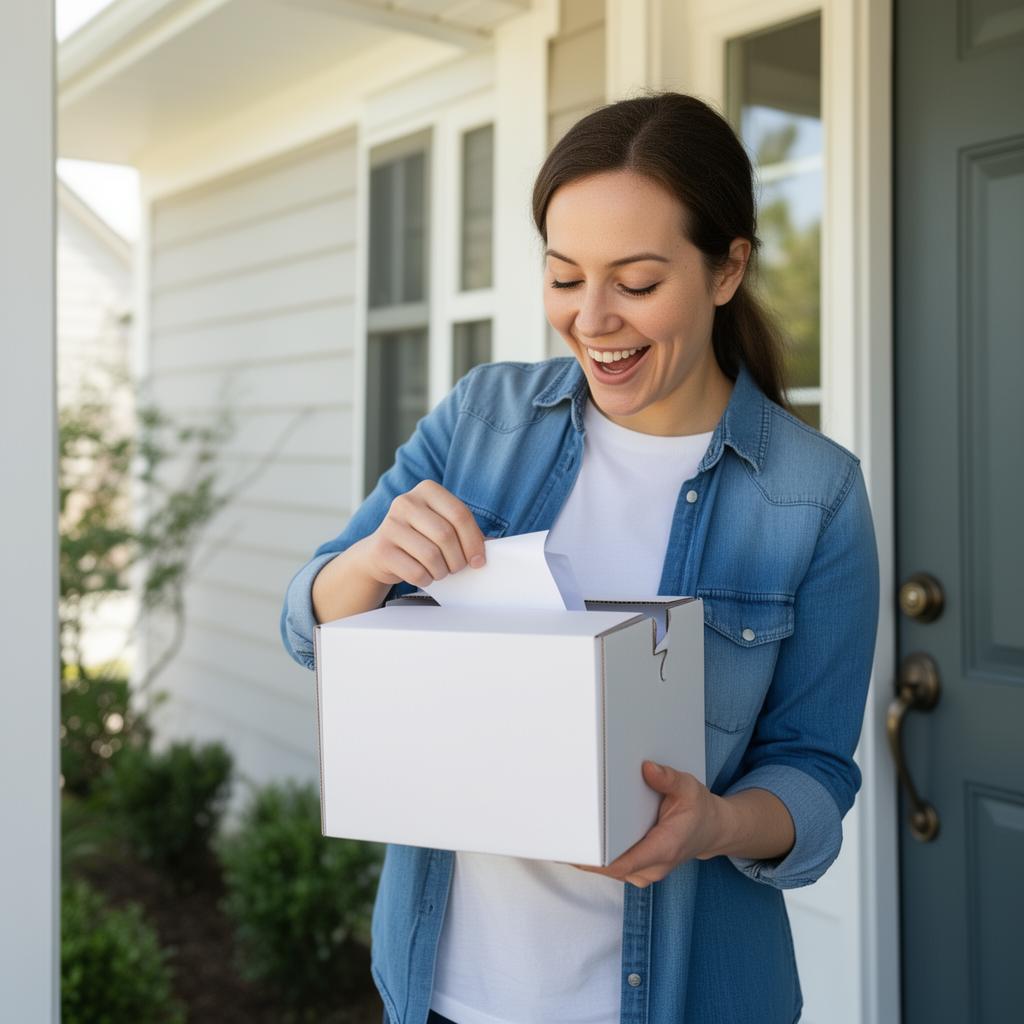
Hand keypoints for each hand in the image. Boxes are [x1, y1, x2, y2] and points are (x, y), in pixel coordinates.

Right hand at [355, 480, 486, 588]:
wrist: (381, 552)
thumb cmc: (420, 538)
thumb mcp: (443, 526)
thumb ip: (467, 532)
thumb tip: (495, 546)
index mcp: (427, 490)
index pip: (460, 514)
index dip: (474, 541)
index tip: (478, 560)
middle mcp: (406, 501)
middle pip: (445, 535)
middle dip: (457, 559)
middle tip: (456, 567)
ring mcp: (390, 524)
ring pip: (431, 555)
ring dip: (442, 571)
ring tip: (439, 570)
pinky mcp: (381, 548)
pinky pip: (415, 571)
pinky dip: (426, 579)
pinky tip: (423, 574)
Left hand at [570, 761, 727, 887]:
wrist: (710, 830)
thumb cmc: (698, 810)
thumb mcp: (689, 788)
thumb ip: (668, 779)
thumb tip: (648, 768)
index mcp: (664, 848)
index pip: (625, 863)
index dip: (599, 860)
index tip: (578, 849)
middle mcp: (652, 867)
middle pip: (610, 868)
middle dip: (586, 855)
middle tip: (561, 834)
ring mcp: (643, 872)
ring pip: (608, 871)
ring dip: (588, 858)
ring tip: (566, 836)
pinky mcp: (637, 870)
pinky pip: (612, 868)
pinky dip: (596, 858)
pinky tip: (581, 843)